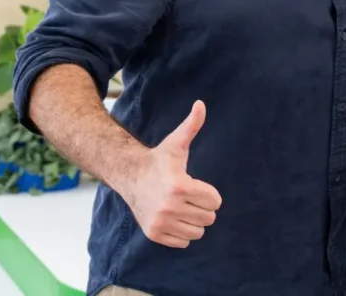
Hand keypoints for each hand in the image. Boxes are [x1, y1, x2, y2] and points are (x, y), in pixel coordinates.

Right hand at [122, 100, 221, 247]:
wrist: (130, 176)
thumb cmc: (159, 161)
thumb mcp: (176, 143)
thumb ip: (192, 126)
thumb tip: (201, 104)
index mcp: (180, 186)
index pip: (215, 201)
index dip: (208, 193)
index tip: (194, 185)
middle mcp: (169, 207)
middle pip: (208, 218)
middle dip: (202, 207)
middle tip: (187, 196)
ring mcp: (160, 222)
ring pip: (198, 232)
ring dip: (193, 221)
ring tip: (180, 206)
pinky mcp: (154, 234)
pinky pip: (184, 242)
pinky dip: (182, 232)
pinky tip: (172, 217)